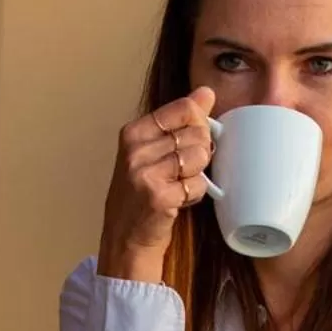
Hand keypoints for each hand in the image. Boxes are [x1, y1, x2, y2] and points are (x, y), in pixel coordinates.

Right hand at [97, 88, 215, 283]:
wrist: (125, 238)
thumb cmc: (140, 193)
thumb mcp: (152, 150)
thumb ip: (180, 119)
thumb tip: (206, 92)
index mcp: (133, 133)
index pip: (184, 109)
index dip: (198, 125)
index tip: (187, 142)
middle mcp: (135, 150)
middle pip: (197, 134)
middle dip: (198, 154)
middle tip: (179, 171)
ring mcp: (145, 174)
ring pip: (200, 158)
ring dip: (196, 175)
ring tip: (177, 185)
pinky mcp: (159, 197)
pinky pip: (198, 184)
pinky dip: (194, 194)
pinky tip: (177, 199)